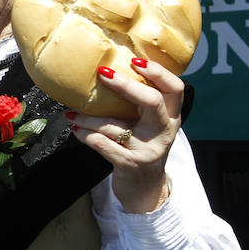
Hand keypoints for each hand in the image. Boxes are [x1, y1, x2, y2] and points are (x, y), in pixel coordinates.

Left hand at [67, 58, 183, 212]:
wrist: (145, 189)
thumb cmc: (140, 146)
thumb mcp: (148, 125)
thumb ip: (139, 103)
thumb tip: (107, 70)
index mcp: (171, 116)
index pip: (175, 89)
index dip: (158, 72)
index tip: (135, 60)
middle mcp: (164, 131)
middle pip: (151, 101)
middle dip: (125, 85)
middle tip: (102, 73)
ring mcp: (148, 149)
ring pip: (114, 125)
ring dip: (88, 117)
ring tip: (72, 113)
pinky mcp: (130, 164)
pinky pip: (101, 143)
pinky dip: (84, 135)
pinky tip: (76, 130)